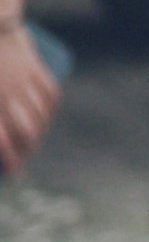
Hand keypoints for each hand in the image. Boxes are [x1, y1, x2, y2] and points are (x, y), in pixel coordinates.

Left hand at [0, 26, 62, 179]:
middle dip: (28, 150)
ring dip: (40, 131)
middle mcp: (9, 95)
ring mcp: (25, 81)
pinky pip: (50, 93)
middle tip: (24, 158)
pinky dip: (50, 108)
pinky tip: (46, 115)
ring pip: (40, 114)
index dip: (10, 160)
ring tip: (33, 140)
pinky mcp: (35, 68)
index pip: (2, 140)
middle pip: (26, 131)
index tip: (14, 174)